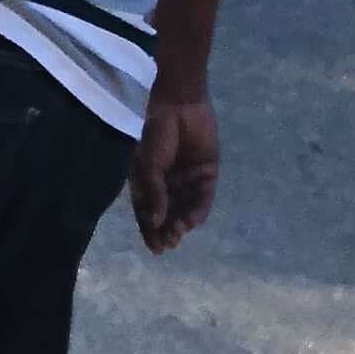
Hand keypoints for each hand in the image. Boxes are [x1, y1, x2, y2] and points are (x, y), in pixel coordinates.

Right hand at [130, 90, 219, 251]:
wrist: (178, 104)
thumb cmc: (155, 132)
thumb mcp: (147, 166)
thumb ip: (153, 194)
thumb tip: (155, 223)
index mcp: (148, 181)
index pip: (148, 212)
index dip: (151, 231)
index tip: (156, 249)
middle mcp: (168, 183)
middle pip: (168, 213)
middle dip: (168, 230)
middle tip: (169, 244)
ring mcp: (188, 179)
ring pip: (186, 208)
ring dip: (182, 222)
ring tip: (179, 232)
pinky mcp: (207, 173)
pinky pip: (203, 197)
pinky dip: (198, 210)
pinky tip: (191, 220)